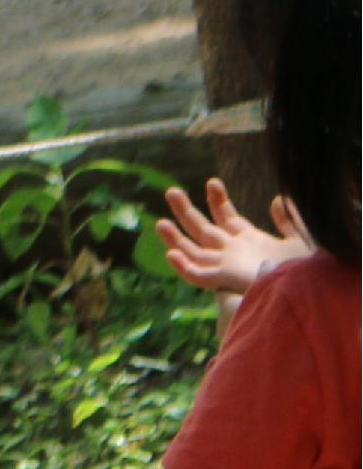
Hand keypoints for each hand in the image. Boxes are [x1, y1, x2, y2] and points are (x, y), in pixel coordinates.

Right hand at [157, 179, 312, 296]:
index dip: (218, 200)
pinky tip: (171, 254)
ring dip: (176, 238)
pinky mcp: (225, 280)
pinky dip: (183, 267)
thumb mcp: (301, 235)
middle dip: (186, 211)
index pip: (226, 217)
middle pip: (202, 230)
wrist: (309, 286)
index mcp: (249, 240)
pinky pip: (198, 276)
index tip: (212, 182)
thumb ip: (290, 218)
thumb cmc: (308, 265)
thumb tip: (278, 199)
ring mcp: (227, 266)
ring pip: (193, 252)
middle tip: (171, 191)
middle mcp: (233, 252)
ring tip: (160, 223)